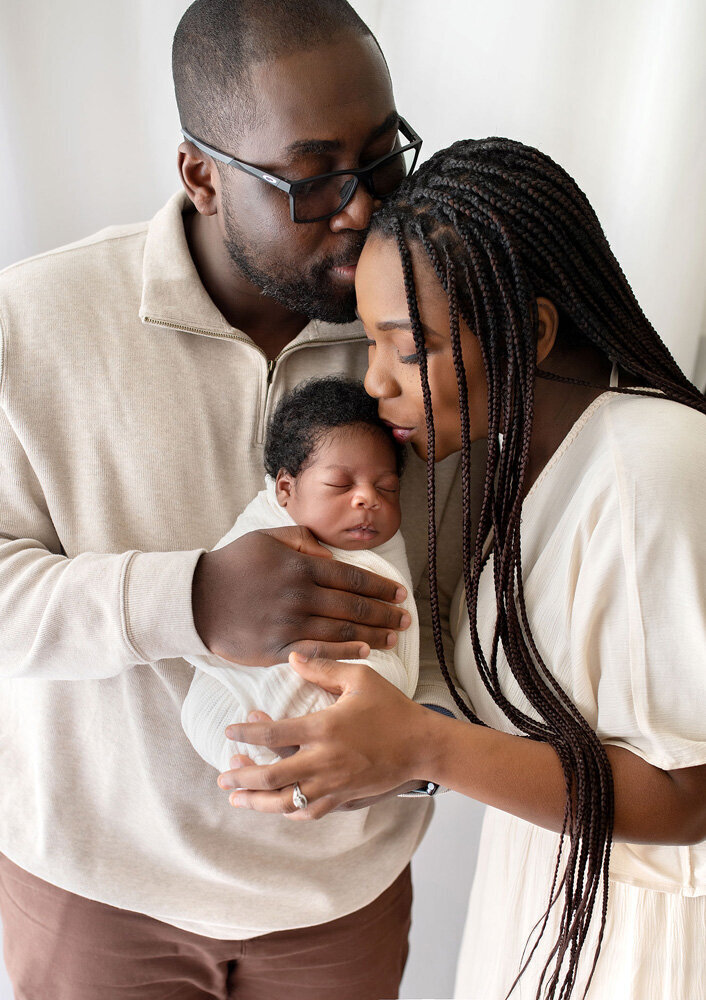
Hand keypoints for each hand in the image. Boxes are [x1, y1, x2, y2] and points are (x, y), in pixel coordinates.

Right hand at [192, 526, 409, 665]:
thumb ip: (302, 539)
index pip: (351, 578)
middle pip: (353, 606)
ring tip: (394, 637)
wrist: (196, 599)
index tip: (400, 593)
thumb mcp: (266, 537)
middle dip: (385, 613)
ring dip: (373, 634)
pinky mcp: (277, 649)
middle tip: (406, 619)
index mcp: (300, 567)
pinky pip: (319, 652)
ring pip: (341, 631)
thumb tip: (331, 553)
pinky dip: (345, 652)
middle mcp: (300, 595)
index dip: (379, 587)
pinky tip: (365, 652)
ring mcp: (289, 624)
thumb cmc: (233, 565)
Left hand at [217, 654, 435, 818]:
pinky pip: (309, 812)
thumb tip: (291, 657)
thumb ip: (323, 667)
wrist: (421, 745)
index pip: (273, 733)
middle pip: (271, 777)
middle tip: (223, 774)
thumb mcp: (360, 678)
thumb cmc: (391, 708)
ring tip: (237, 798)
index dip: (247, 733)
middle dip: (241, 777)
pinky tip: (275, 807)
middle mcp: (324, 761)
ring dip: (256, 802)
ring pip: (285, 802)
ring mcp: (333, 784)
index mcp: (324, 728)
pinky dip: (287, 812)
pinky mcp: (344, 798)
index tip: (229, 731)